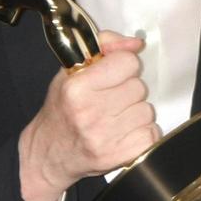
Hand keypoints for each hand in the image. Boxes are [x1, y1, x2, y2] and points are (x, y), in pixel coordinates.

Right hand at [18, 31, 158, 200]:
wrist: (49, 153)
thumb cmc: (62, 108)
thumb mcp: (71, 69)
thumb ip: (104, 45)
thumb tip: (136, 44)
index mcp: (77, 87)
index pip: (127, 63)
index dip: (122, 65)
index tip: (113, 73)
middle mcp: (90, 112)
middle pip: (138, 87)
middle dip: (128, 90)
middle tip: (111, 97)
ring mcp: (105, 137)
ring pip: (146, 110)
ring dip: (135, 112)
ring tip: (116, 116)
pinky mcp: (118, 156)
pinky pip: (151, 133)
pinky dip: (142, 132)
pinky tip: (123, 131)